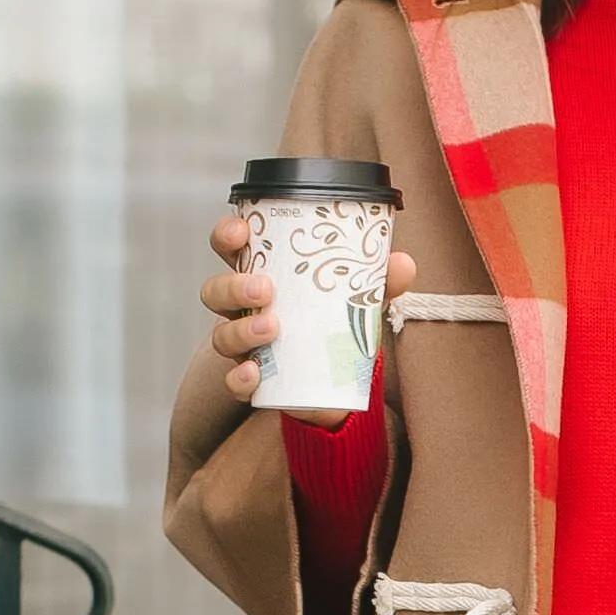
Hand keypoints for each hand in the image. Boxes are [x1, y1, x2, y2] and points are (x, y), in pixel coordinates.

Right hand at [204, 211, 415, 417]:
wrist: (341, 383)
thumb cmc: (337, 324)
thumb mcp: (360, 297)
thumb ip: (378, 280)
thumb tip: (401, 263)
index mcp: (262, 274)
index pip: (230, 247)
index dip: (226, 235)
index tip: (241, 231)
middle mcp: (244, 308)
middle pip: (215, 290)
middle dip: (233, 285)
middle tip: (265, 288)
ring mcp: (244, 345)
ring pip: (220, 335)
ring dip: (241, 329)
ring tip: (272, 328)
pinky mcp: (253, 380)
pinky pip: (232, 380)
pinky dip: (240, 377)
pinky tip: (255, 373)